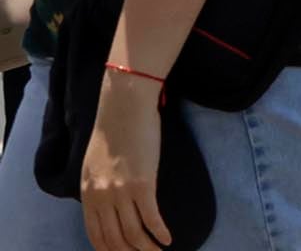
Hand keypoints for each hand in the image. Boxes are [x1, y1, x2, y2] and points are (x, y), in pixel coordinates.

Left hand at [79, 68, 168, 250]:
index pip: (96, 234)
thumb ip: (98, 186)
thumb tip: (109, 203)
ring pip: (133, 233)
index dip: (109, 250)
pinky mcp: (143, 184)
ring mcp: (121, 192)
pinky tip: (168, 239)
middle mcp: (101, 198)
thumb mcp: (94, 164)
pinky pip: (151, 218)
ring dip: (146, 248)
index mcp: (88, 194)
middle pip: (114, 239)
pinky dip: (160, 233)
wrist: (125, 107)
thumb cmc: (114, 129)